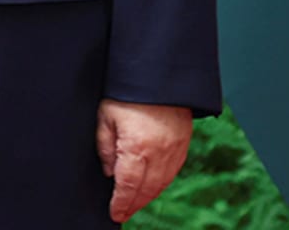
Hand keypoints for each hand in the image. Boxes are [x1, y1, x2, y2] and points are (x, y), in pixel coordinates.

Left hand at [96, 98, 191, 222]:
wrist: (160, 74)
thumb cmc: (128, 92)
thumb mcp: (106, 116)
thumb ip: (106, 146)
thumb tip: (110, 171)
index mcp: (137, 148)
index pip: (127, 186)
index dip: (120, 203)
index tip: (114, 213)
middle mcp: (159, 154)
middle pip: (146, 190)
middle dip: (134, 204)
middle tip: (123, 213)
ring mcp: (174, 149)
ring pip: (161, 183)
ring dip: (148, 196)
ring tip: (135, 203)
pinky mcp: (183, 143)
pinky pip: (172, 171)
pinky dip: (161, 182)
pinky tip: (152, 185)